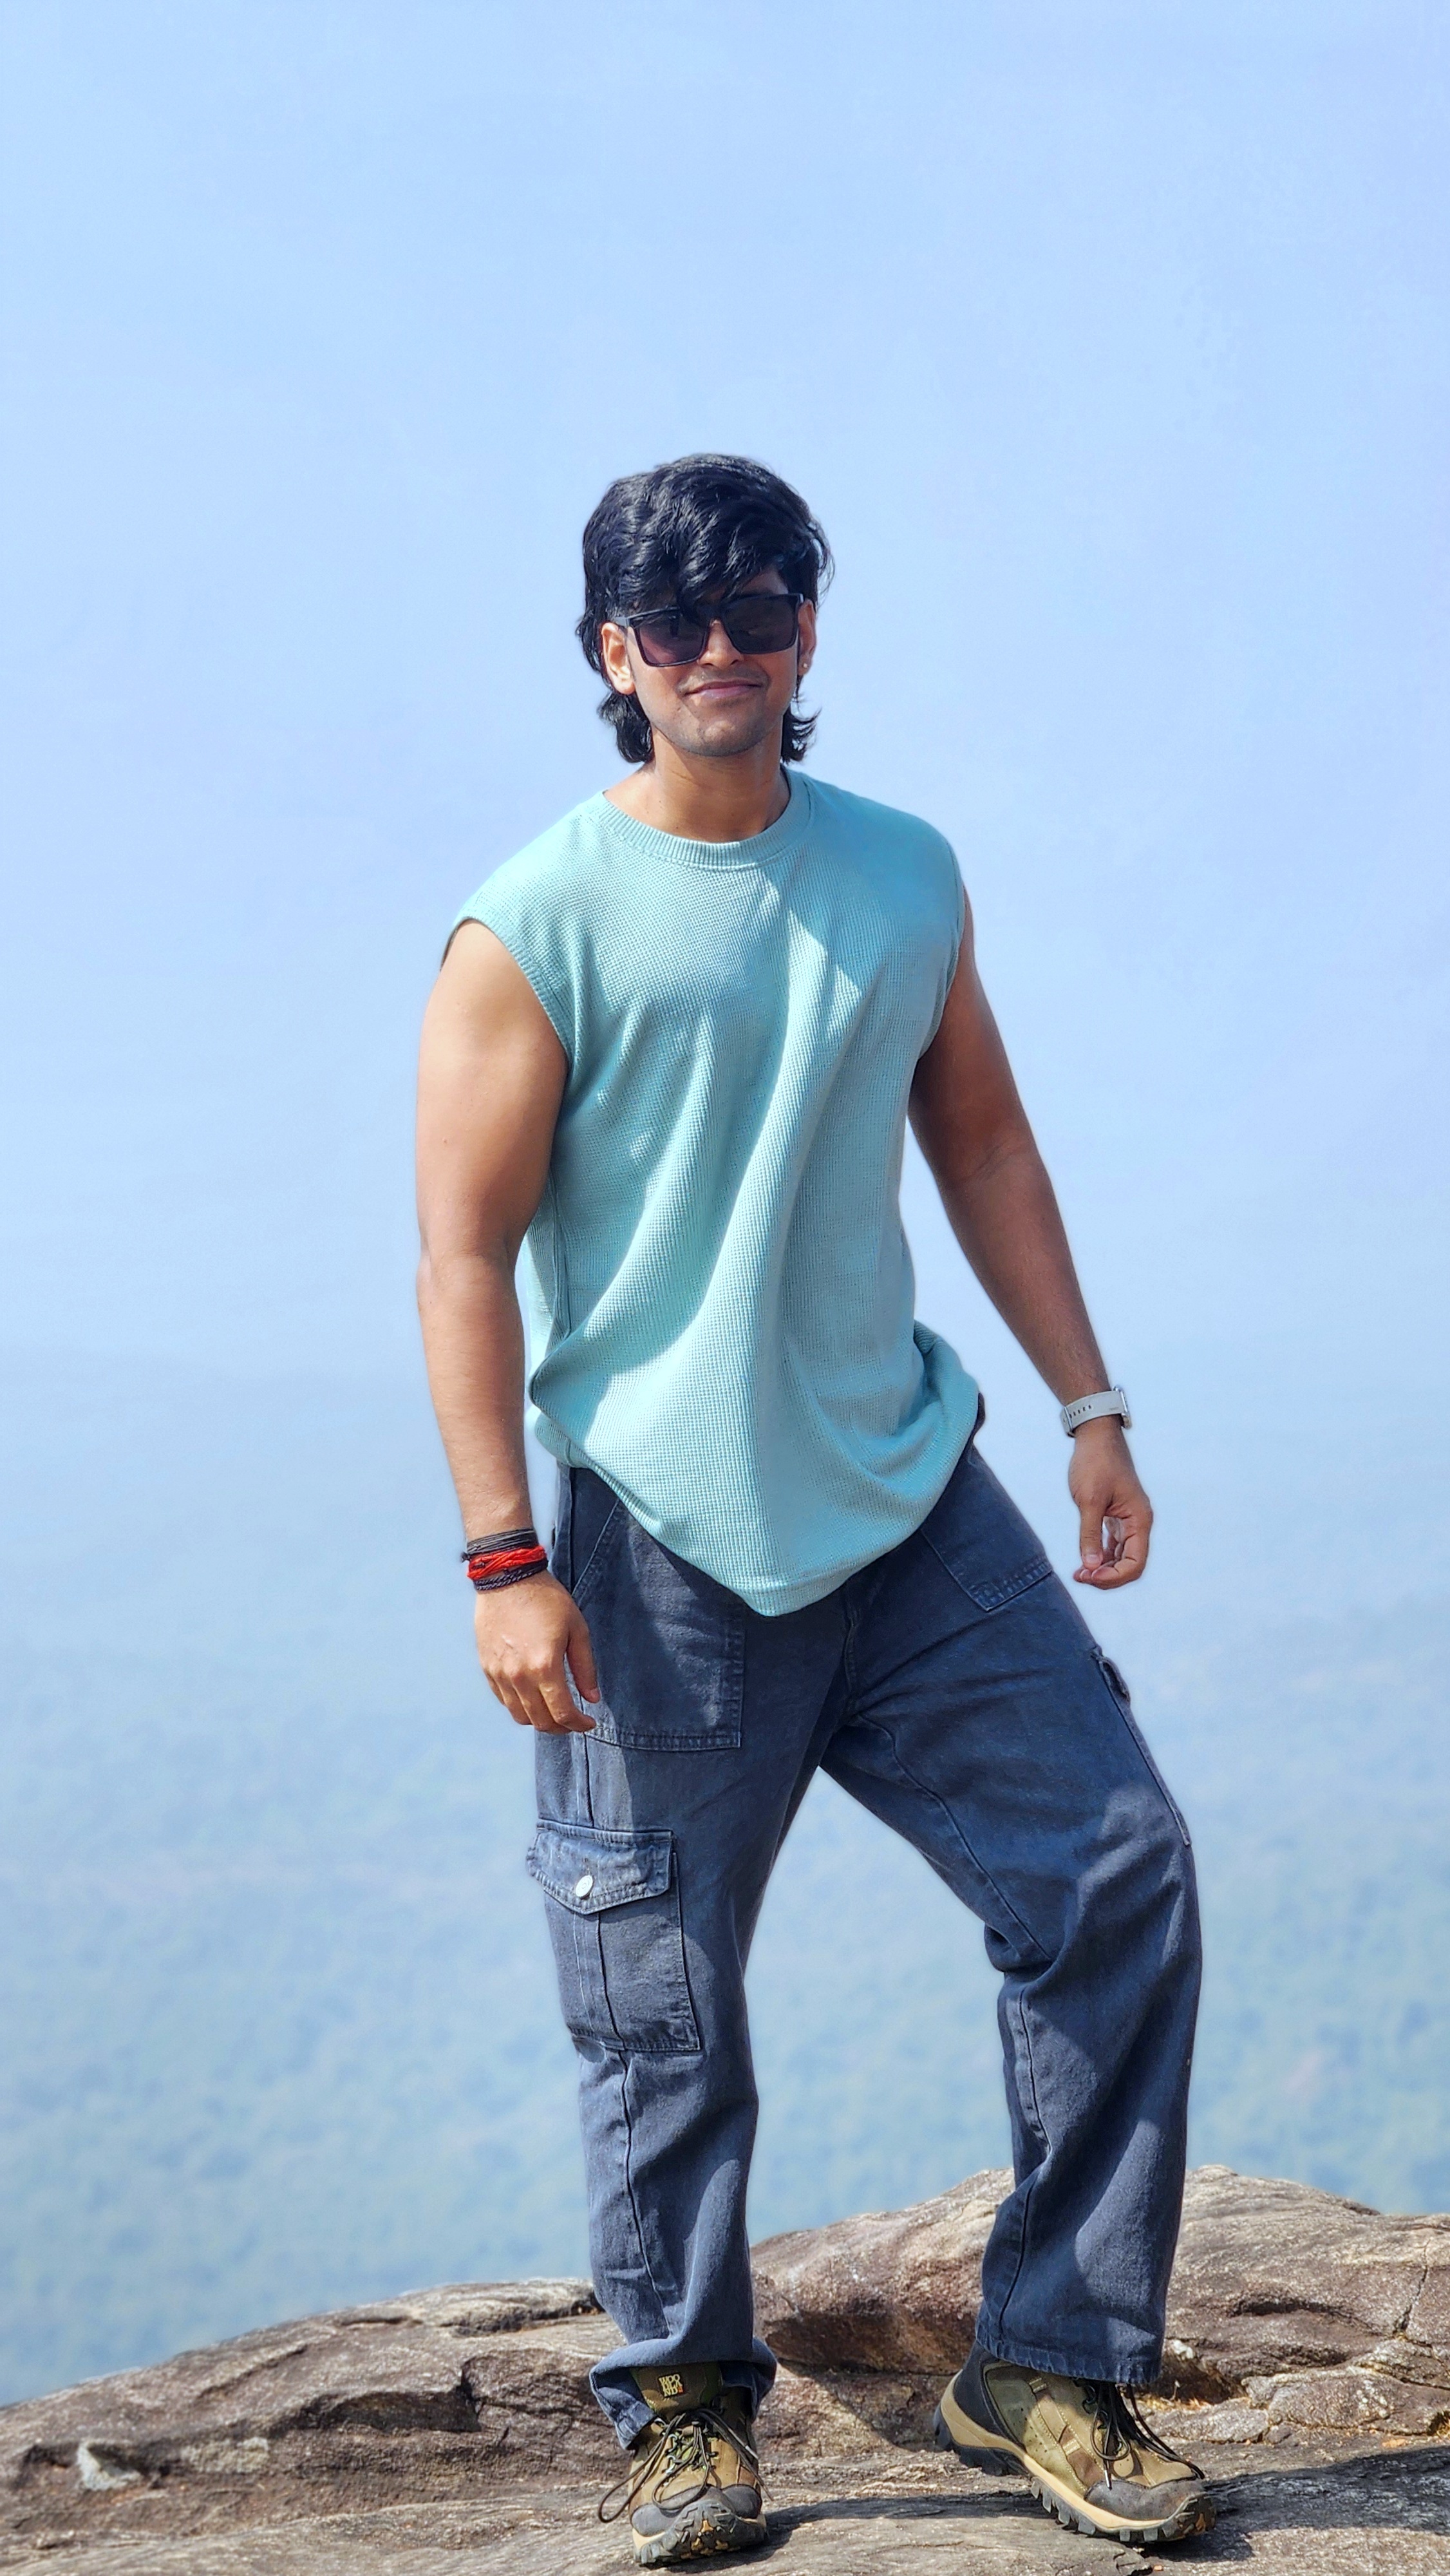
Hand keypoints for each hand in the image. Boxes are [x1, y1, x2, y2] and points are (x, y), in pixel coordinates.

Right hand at [474, 1572, 600, 1732]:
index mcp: (545, 1666)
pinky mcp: (487, 1668)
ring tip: (554, 1711)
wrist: (507, 1578)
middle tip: (574, 1720)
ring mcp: (499, 1674)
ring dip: (540, 1721)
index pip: (563, 1714)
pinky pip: (504, 1700)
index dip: (579, 1724)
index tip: (589, 1722)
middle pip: (541, 1722)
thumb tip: (592, 1699)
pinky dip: (521, 1706)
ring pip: (520, 1716)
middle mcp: (519, 1676)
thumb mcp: (576, 1629)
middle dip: (562, 1727)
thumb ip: (585, 1668)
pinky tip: (534, 1696)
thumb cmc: (547, 1599)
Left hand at [1068, 1419, 1152, 1587]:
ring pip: (1121, 1556)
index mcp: (1140, 1520)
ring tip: (1079, 1573)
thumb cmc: (1095, 1463)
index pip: (1135, 1563)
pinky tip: (1085, 1561)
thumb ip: (1090, 1535)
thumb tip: (1090, 1567)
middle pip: (1130, 1564)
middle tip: (1080, 1577)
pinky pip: (1113, 1545)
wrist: (1095, 1436)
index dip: (1113, 1576)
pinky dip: (1101, 1556)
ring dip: (1103, 1568)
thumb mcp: (1089, 1500)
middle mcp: (1138, 1523)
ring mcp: (1128, 1520)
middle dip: (1107, 1576)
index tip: (1088, 1575)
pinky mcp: (1116, 1516)